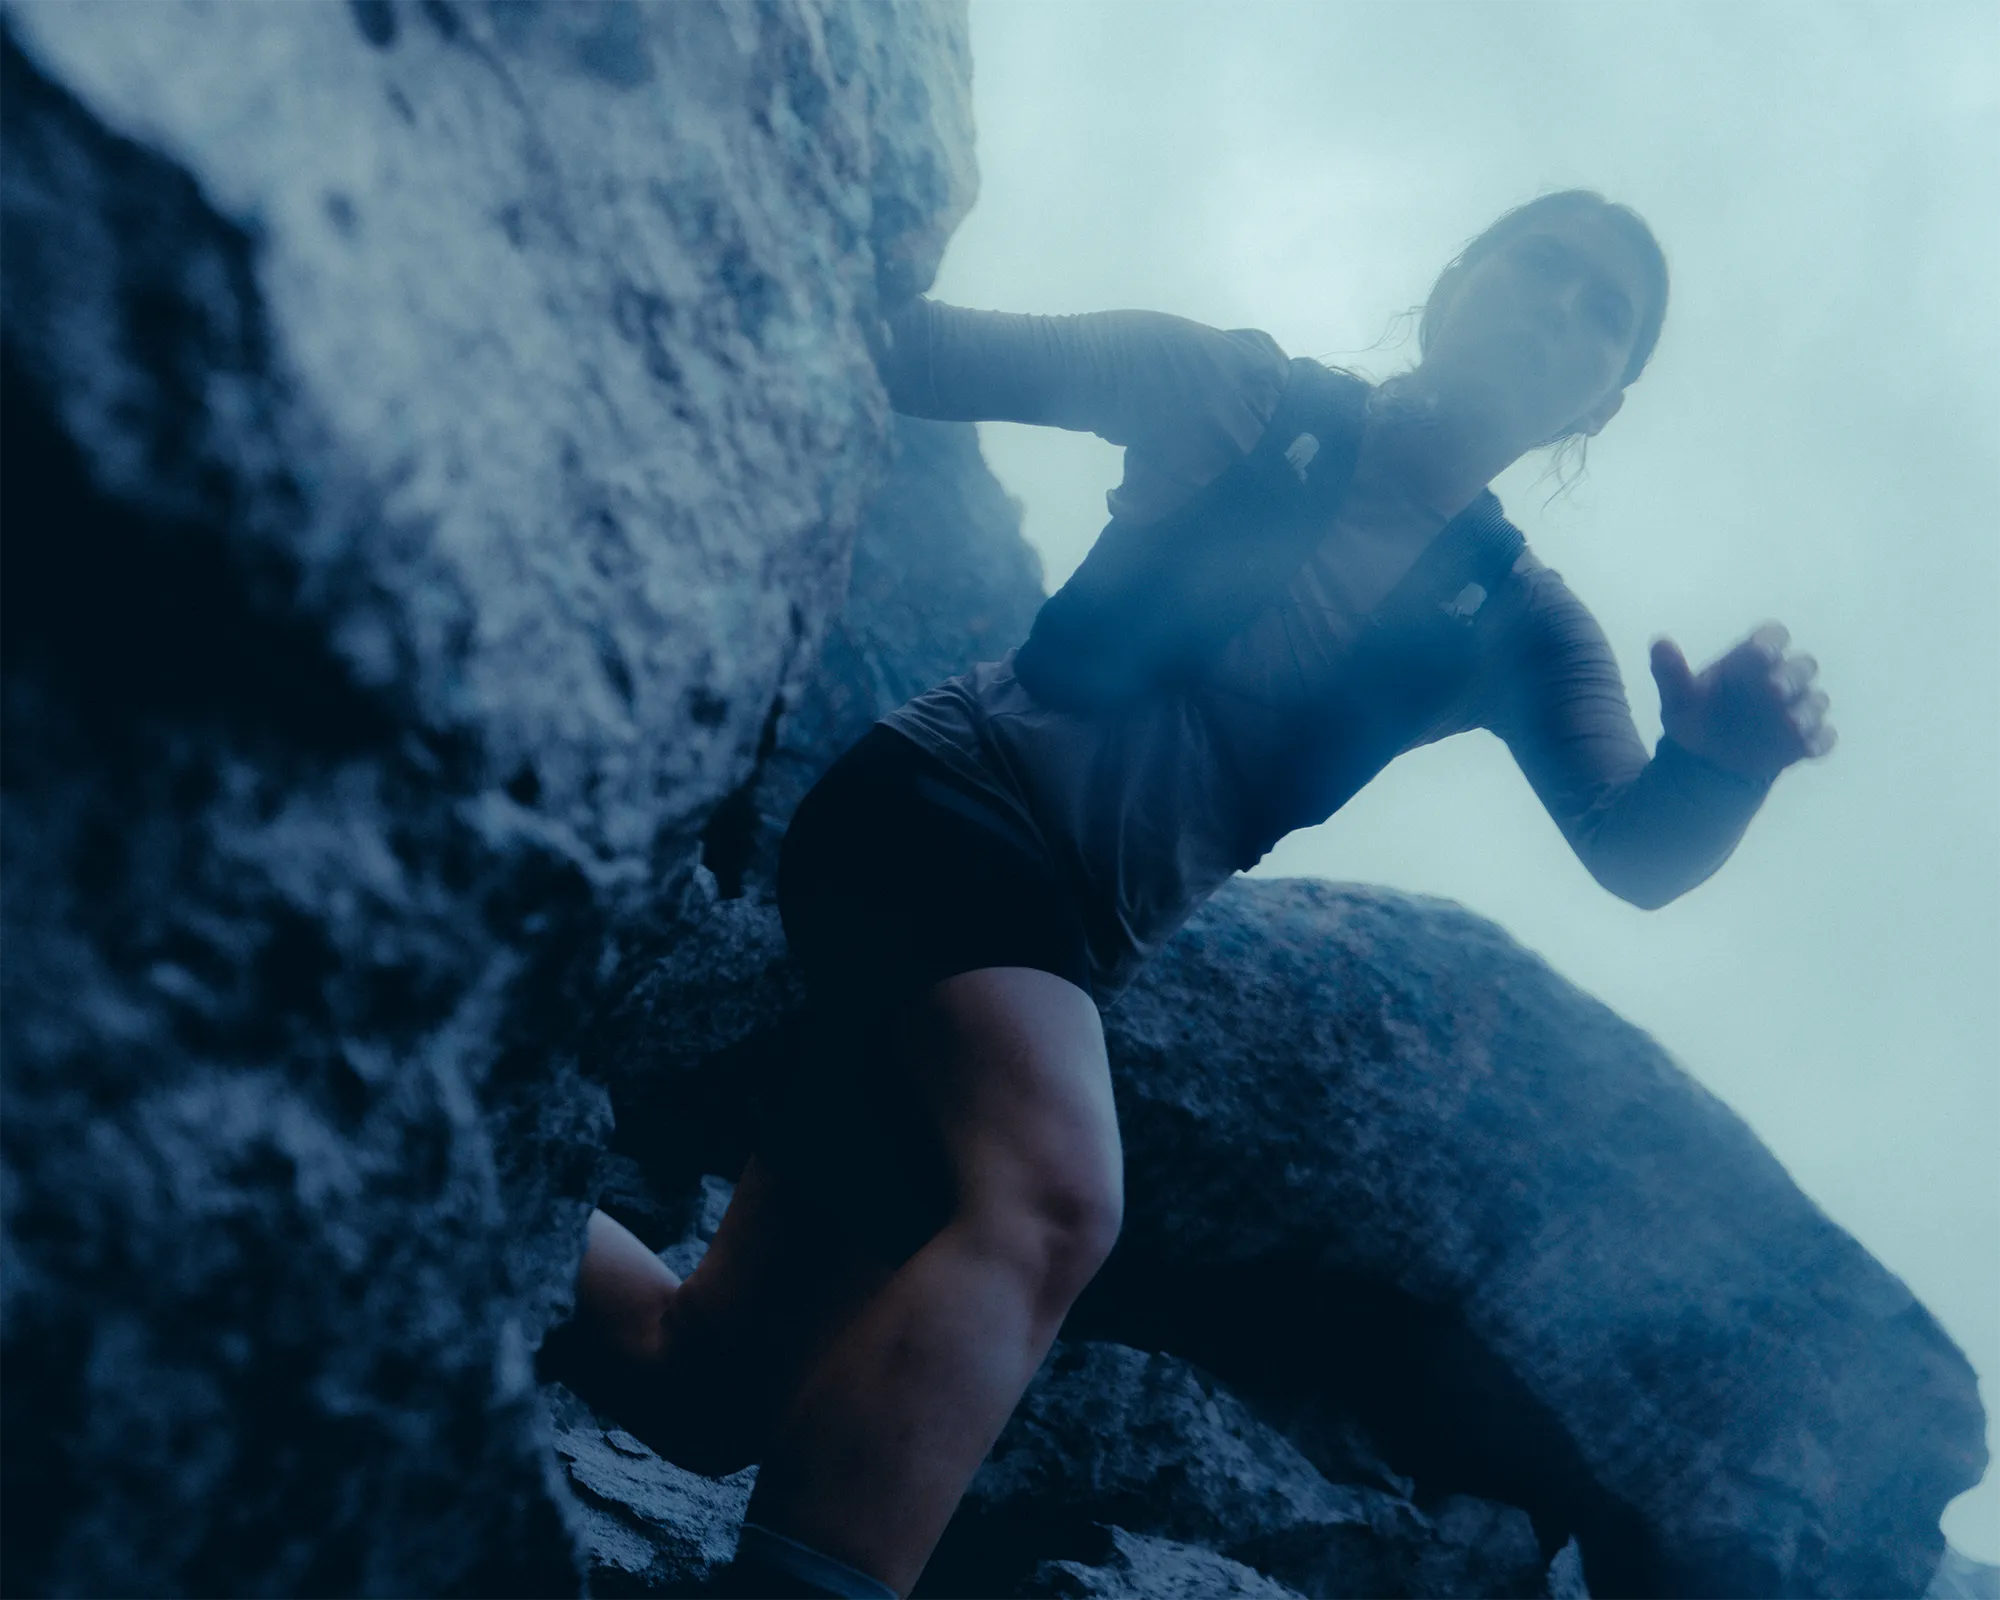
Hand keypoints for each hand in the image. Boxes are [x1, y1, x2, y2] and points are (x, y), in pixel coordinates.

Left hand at [1649, 623, 1835, 781]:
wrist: (1709, 761)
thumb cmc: (1698, 717)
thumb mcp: (1679, 697)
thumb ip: (1671, 671)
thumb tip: (1658, 643)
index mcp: (1752, 660)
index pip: (1773, 636)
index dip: (1770, 641)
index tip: (1759, 652)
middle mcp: (1782, 678)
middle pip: (1804, 666)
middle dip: (1793, 675)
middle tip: (1775, 689)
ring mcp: (1798, 708)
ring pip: (1817, 700)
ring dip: (1808, 710)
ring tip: (1791, 723)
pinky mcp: (1806, 738)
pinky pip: (1824, 737)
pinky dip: (1819, 741)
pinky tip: (1806, 749)